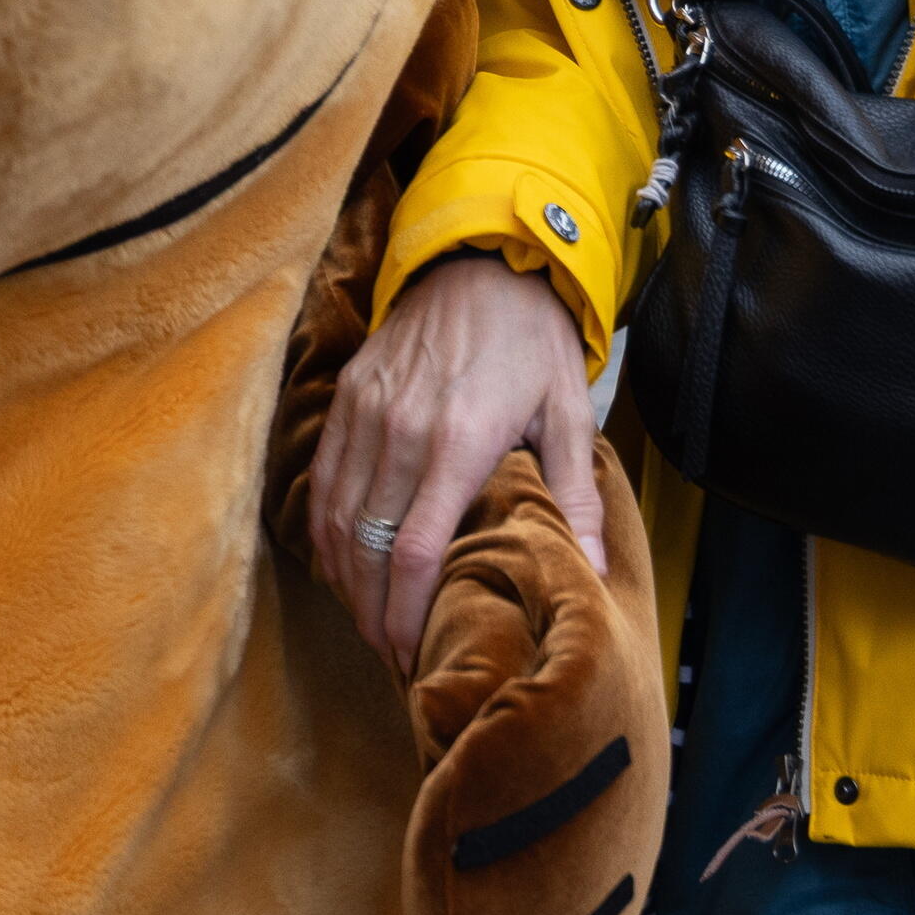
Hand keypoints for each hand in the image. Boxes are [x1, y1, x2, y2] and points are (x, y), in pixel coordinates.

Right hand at [310, 251, 604, 675]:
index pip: (413, 550)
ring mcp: (367, 411)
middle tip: (393, 657)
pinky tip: (342, 565)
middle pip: (367, 547)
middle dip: (373, 612)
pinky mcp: (348, 396)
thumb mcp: (570, 411)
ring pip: (336, 517)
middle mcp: (403, 429)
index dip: (404, 612)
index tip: (412, 654)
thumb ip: (574, 495)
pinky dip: (325, 530)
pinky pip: (323, 478)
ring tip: (369, 622)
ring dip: (346, 579)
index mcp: (461, 441)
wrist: (482, 258)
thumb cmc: (533, 340)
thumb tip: (591, 569)